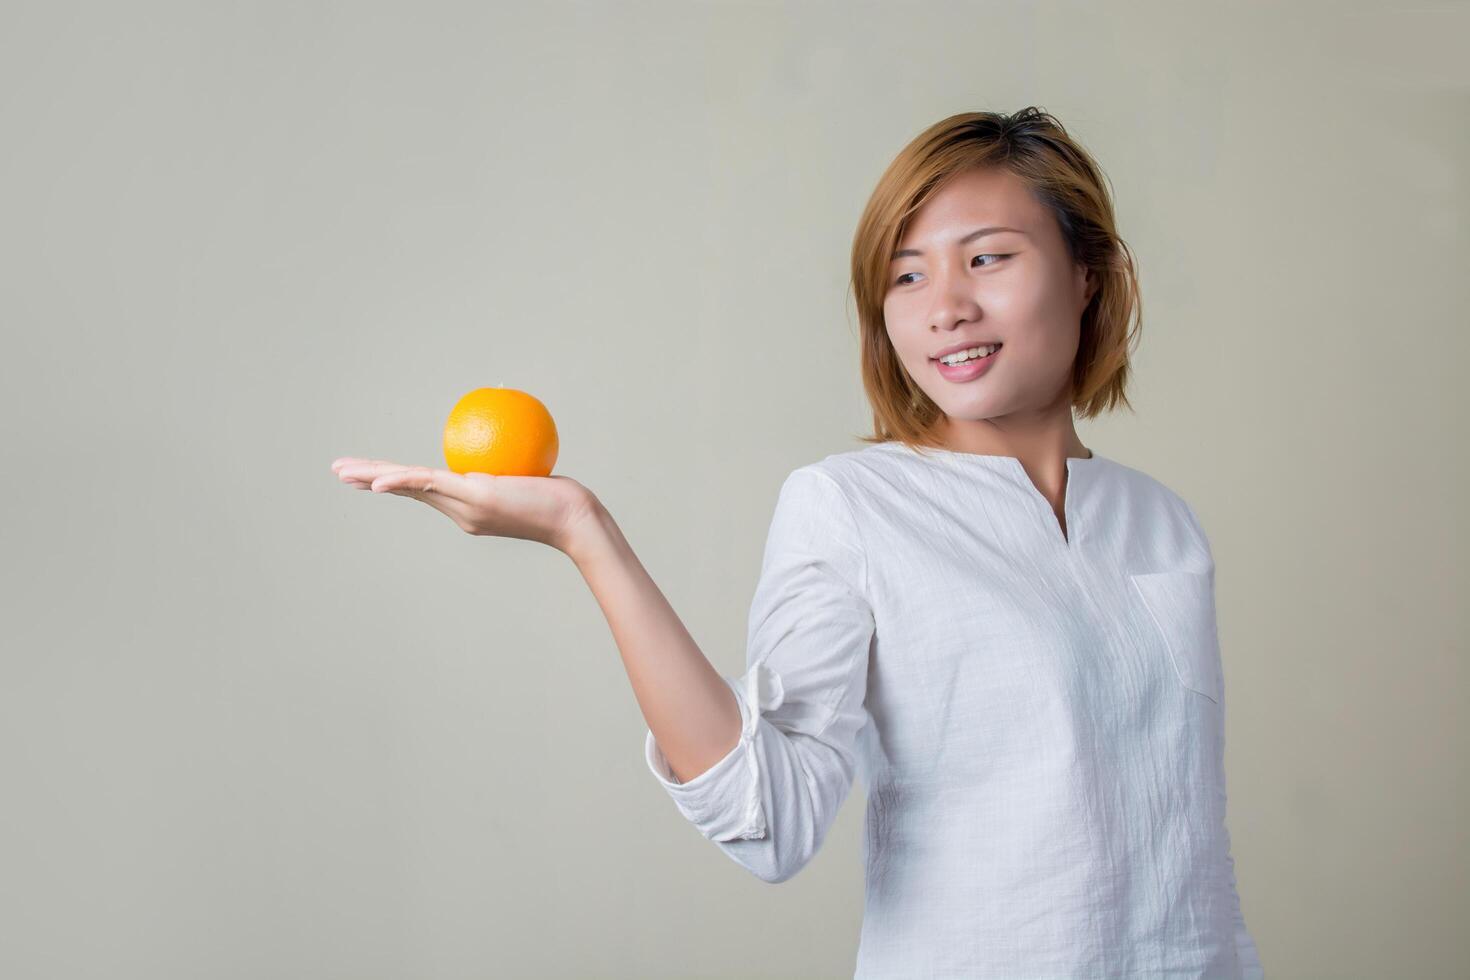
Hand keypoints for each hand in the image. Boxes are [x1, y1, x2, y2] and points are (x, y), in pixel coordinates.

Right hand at [330, 457, 600, 552]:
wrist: (575, 519)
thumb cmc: (562, 498)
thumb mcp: (531, 475)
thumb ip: (513, 460)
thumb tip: (512, 424)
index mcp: (466, 508)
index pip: (422, 490)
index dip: (392, 481)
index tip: (370, 475)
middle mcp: (459, 511)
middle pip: (405, 490)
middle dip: (367, 480)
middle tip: (337, 471)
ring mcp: (463, 506)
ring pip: (408, 487)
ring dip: (371, 479)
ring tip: (341, 473)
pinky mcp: (472, 497)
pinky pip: (428, 485)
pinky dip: (400, 481)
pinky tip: (376, 482)